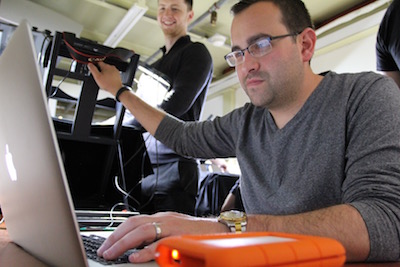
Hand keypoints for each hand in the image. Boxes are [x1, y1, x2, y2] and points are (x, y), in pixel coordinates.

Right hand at [88, 62, 122, 95]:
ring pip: (107, 70)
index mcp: (106, 66)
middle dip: (100, 70)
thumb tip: (90, 64)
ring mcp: (115, 70)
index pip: (98, 62)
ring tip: (104, 79)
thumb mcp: (97, 77)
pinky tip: (108, 80)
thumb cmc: (108, 84)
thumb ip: (93, 69)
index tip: (94, 70)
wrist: (116, 89)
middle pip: (103, 66)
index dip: (94, 65)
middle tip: (99, 76)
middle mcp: (111, 67)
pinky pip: (111, 73)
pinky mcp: (117, 74)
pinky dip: (109, 76)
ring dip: (105, 73)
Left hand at [97, 212, 228, 262]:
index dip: (117, 232)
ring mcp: (171, 226)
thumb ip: (155, 236)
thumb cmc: (194, 233)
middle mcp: (163, 219)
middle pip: (133, 224)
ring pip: (142, 231)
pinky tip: (134, 257)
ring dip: (124, 243)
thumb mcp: (171, 231)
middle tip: (103, 250)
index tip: (106, 244)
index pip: (133, 221)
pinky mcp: (180, 236)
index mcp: (160, 218)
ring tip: (112, 254)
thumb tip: (134, 246)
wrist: (217, 229)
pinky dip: (145, 251)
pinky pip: (160, 243)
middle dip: (115, 237)